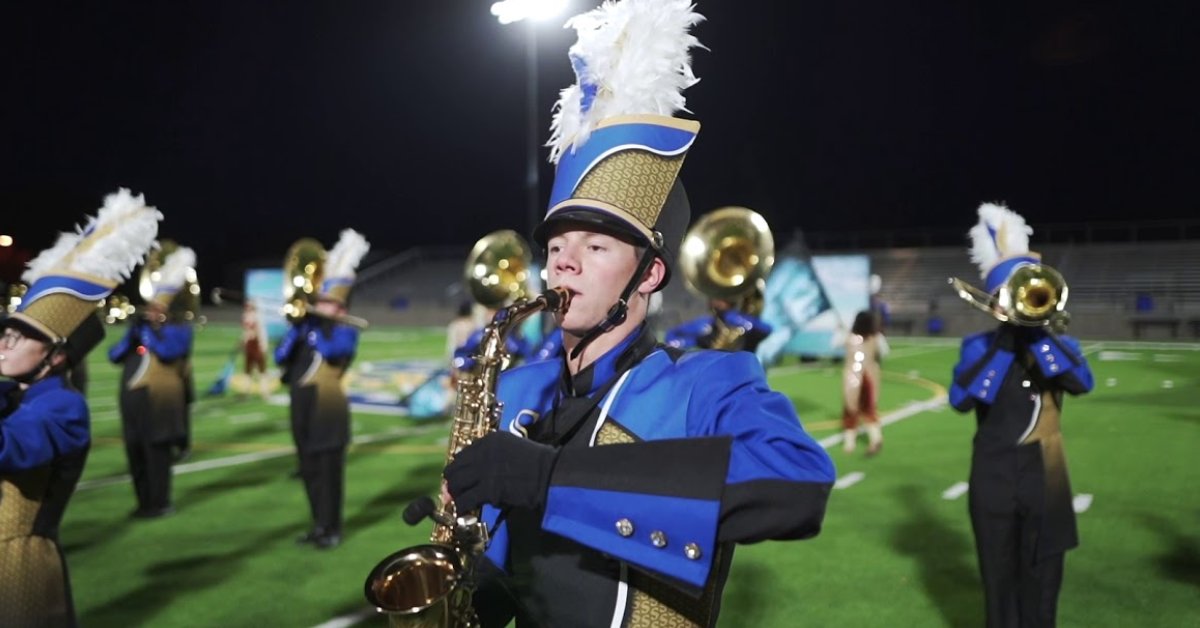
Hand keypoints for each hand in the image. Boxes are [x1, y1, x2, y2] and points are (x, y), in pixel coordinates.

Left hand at [444, 432, 558, 512]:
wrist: (549, 474)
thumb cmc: (537, 463)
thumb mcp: (512, 448)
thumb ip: (492, 458)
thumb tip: (474, 476)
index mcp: (489, 440)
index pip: (462, 455)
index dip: (458, 469)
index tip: (458, 479)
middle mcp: (483, 452)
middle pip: (454, 469)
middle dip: (452, 483)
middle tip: (453, 493)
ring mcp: (484, 470)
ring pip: (456, 485)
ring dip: (456, 495)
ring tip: (460, 503)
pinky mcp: (488, 489)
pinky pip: (465, 500)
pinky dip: (462, 507)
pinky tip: (464, 512)